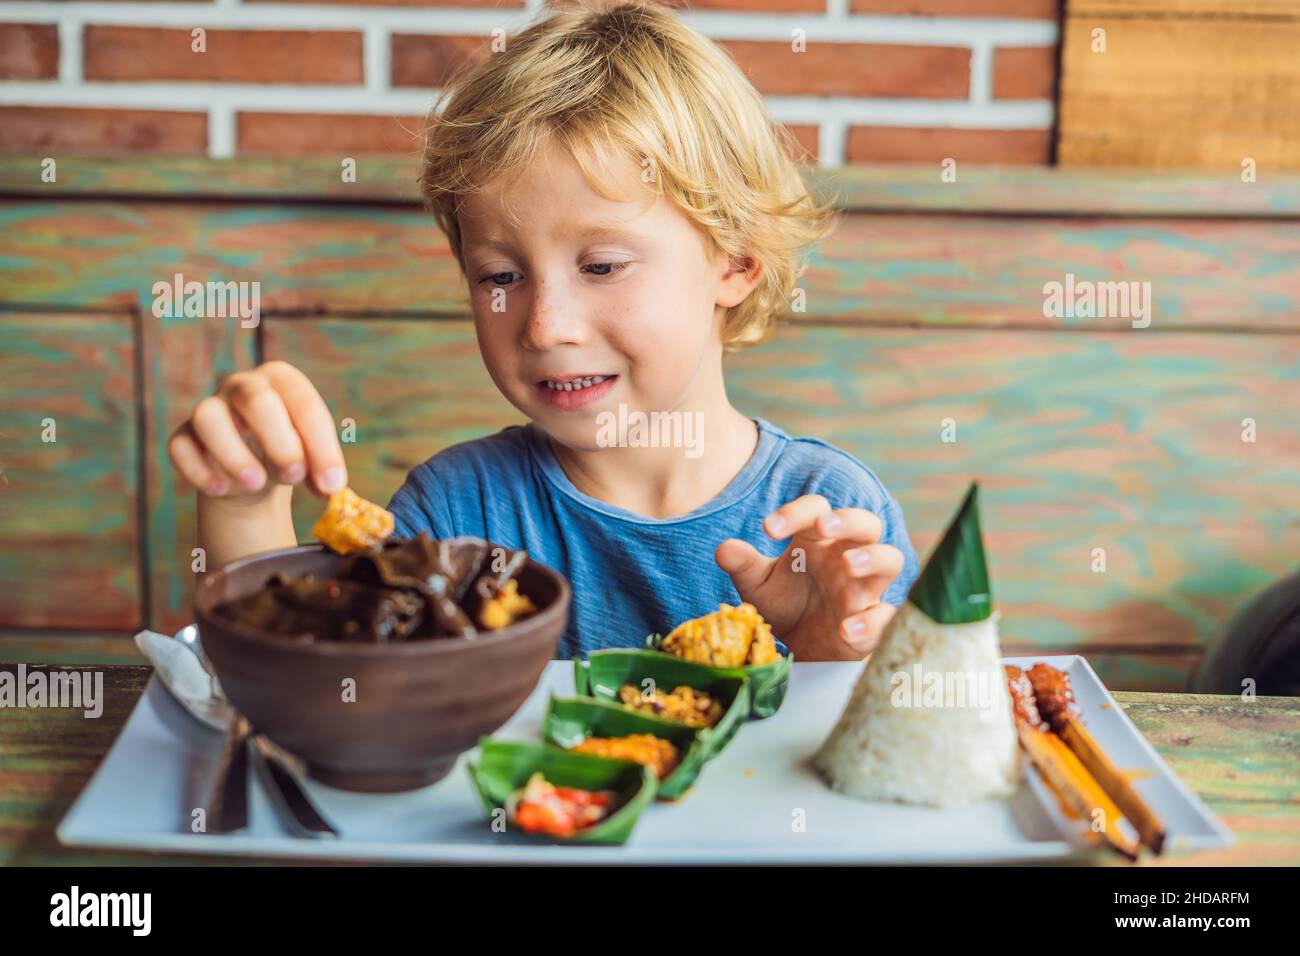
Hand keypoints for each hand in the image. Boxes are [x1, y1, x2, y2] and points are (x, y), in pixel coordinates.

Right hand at [167, 360, 346, 502]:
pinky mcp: (185, 436)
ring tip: (255, 484)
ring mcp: (210, 407)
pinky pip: (181, 446)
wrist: (254, 473)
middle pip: (256, 399)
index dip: (321, 446)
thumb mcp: (313, 458)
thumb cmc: (289, 454)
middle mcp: (243, 386)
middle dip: (279, 440)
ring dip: (233, 453)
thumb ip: (323, 470)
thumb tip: (332, 489)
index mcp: (283, 380)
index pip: (304, 404)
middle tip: (294, 476)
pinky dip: (198, 469)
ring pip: (208, 416)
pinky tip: (220, 490)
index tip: (332, 485)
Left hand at [714, 494, 905, 660]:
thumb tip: (724, 550)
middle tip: (823, 526)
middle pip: (865, 524)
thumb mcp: (757, 585)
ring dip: (873, 558)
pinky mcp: (873, 621)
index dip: (796, 512)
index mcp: (817, 540)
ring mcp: (864, 587)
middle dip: (848, 520)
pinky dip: (870, 621)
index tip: (769, 528)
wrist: (801, 648)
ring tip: (849, 565)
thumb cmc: (785, 603)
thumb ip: (743, 565)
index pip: (817, 510)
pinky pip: (885, 615)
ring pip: (890, 559)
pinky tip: (847, 629)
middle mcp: (846, 556)